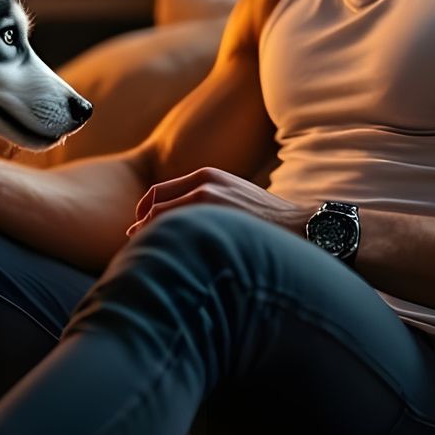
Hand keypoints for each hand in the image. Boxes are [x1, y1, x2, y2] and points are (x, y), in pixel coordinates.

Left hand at [127, 168, 308, 238]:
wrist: (301, 226)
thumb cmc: (270, 220)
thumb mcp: (236, 198)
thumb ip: (210, 202)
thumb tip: (187, 223)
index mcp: (208, 176)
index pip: (160, 192)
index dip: (144, 210)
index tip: (138, 226)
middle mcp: (203, 182)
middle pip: (154, 203)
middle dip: (140, 224)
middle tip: (132, 242)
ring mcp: (206, 198)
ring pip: (159, 218)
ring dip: (147, 236)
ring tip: (142, 255)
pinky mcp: (212, 215)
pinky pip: (174, 230)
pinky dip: (161, 241)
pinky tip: (159, 258)